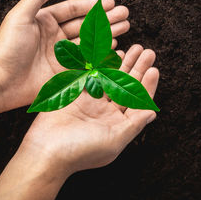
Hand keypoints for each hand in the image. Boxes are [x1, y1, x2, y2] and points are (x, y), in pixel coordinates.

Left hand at [0, 0, 129, 109]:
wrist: (2, 81)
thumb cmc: (7, 48)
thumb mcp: (20, 17)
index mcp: (44, 21)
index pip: (72, 9)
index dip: (91, 5)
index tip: (110, 2)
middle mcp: (54, 36)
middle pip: (84, 24)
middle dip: (105, 18)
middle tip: (125, 14)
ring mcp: (61, 54)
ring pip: (88, 41)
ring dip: (106, 33)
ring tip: (125, 26)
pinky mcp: (64, 71)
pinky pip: (86, 60)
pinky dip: (101, 53)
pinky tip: (114, 46)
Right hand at [19, 45, 158, 174]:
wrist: (46, 149)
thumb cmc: (82, 150)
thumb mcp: (114, 140)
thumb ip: (134, 124)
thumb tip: (153, 112)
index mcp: (118, 124)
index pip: (137, 102)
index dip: (147, 85)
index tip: (154, 69)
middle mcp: (107, 112)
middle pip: (126, 87)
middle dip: (138, 69)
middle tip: (148, 52)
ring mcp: (91, 102)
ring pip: (111, 78)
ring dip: (123, 64)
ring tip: (135, 49)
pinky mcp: (76, 94)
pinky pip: (92, 76)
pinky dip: (102, 64)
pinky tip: (112, 54)